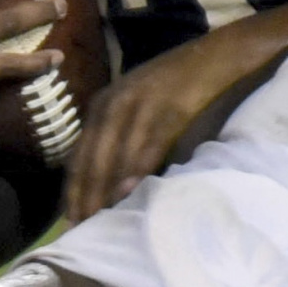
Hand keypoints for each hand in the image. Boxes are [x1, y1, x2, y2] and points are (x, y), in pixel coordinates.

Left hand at [62, 13, 282, 223]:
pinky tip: (127, 193)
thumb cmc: (179, 86)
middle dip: (84, 197)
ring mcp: (140, 105)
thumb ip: (121, 138)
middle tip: (80, 232)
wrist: (218, 55)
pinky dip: (135, 170)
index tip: (69, 221)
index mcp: (103, 105)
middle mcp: (114, 104)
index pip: (79, 155)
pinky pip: (147, 146)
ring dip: (104, 191)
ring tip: (99, 223)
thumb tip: (110, 185)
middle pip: (91, 159)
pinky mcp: (168, 109)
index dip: (73, 189)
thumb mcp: (138, 108)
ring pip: (114, 156)